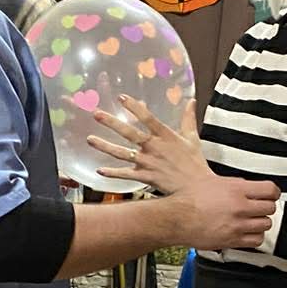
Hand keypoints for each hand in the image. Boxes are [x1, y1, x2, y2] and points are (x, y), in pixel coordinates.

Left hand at [88, 97, 210, 195]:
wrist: (197, 189)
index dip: (134, 107)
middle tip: (96, 114)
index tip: (121, 97)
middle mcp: (154, 147)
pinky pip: (126, 175)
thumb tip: (191, 100)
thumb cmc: (195, 164)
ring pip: (122, 153)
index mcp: (165, 135)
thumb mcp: (193, 138)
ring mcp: (148, 163)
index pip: (147, 118)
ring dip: (105, 146)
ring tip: (90, 139)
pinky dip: (113, 173)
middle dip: (111, 123)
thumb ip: (188, 119)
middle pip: (129, 133)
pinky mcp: (145, 177)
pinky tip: (99, 170)